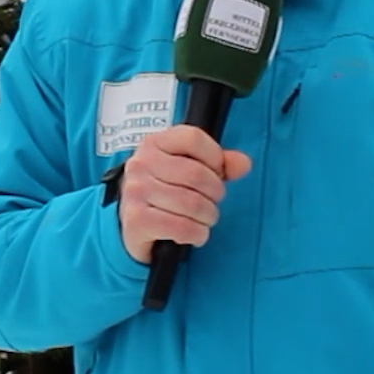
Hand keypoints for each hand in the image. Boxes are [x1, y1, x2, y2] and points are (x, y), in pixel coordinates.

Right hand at [117, 125, 252, 264]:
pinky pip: (182, 228)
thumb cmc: (164, 192)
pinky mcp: (137, 220)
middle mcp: (141, 164)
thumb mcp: (188, 169)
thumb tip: (243, 164)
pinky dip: (197, 234)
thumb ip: (219, 164)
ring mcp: (136, 192)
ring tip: (203, 219)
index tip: (216, 172)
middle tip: (212, 201)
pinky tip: (194, 233)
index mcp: (154, 144)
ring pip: (193, 204)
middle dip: (215, 194)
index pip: (193, 138)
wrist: (131, 224)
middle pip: (197, 175)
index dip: (214, 157)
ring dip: (208, 217)